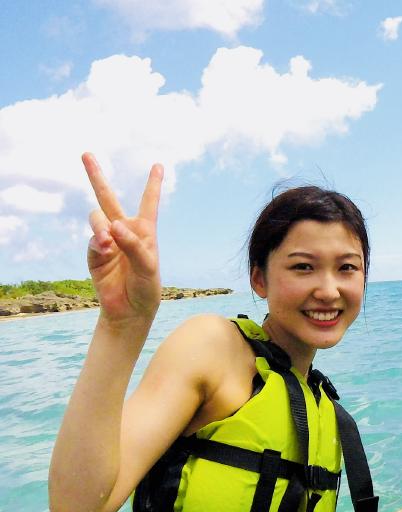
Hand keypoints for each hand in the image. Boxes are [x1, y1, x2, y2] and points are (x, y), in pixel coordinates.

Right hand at [82, 153, 163, 324]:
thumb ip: (133, 245)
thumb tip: (113, 226)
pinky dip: (98, 243)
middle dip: (96, 175)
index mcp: (145, 231)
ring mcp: (107, 240)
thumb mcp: (148, 266)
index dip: (153, 184)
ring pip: (97, 218)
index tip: (159, 165)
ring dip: (101, 226)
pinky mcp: (94, 252)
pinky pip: (93, 239)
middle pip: (108, 198)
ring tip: (108, 242)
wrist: (130, 310)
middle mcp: (124, 231)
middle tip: (86, 154)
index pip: (149, 202)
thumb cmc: (146, 288)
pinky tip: (105, 250)